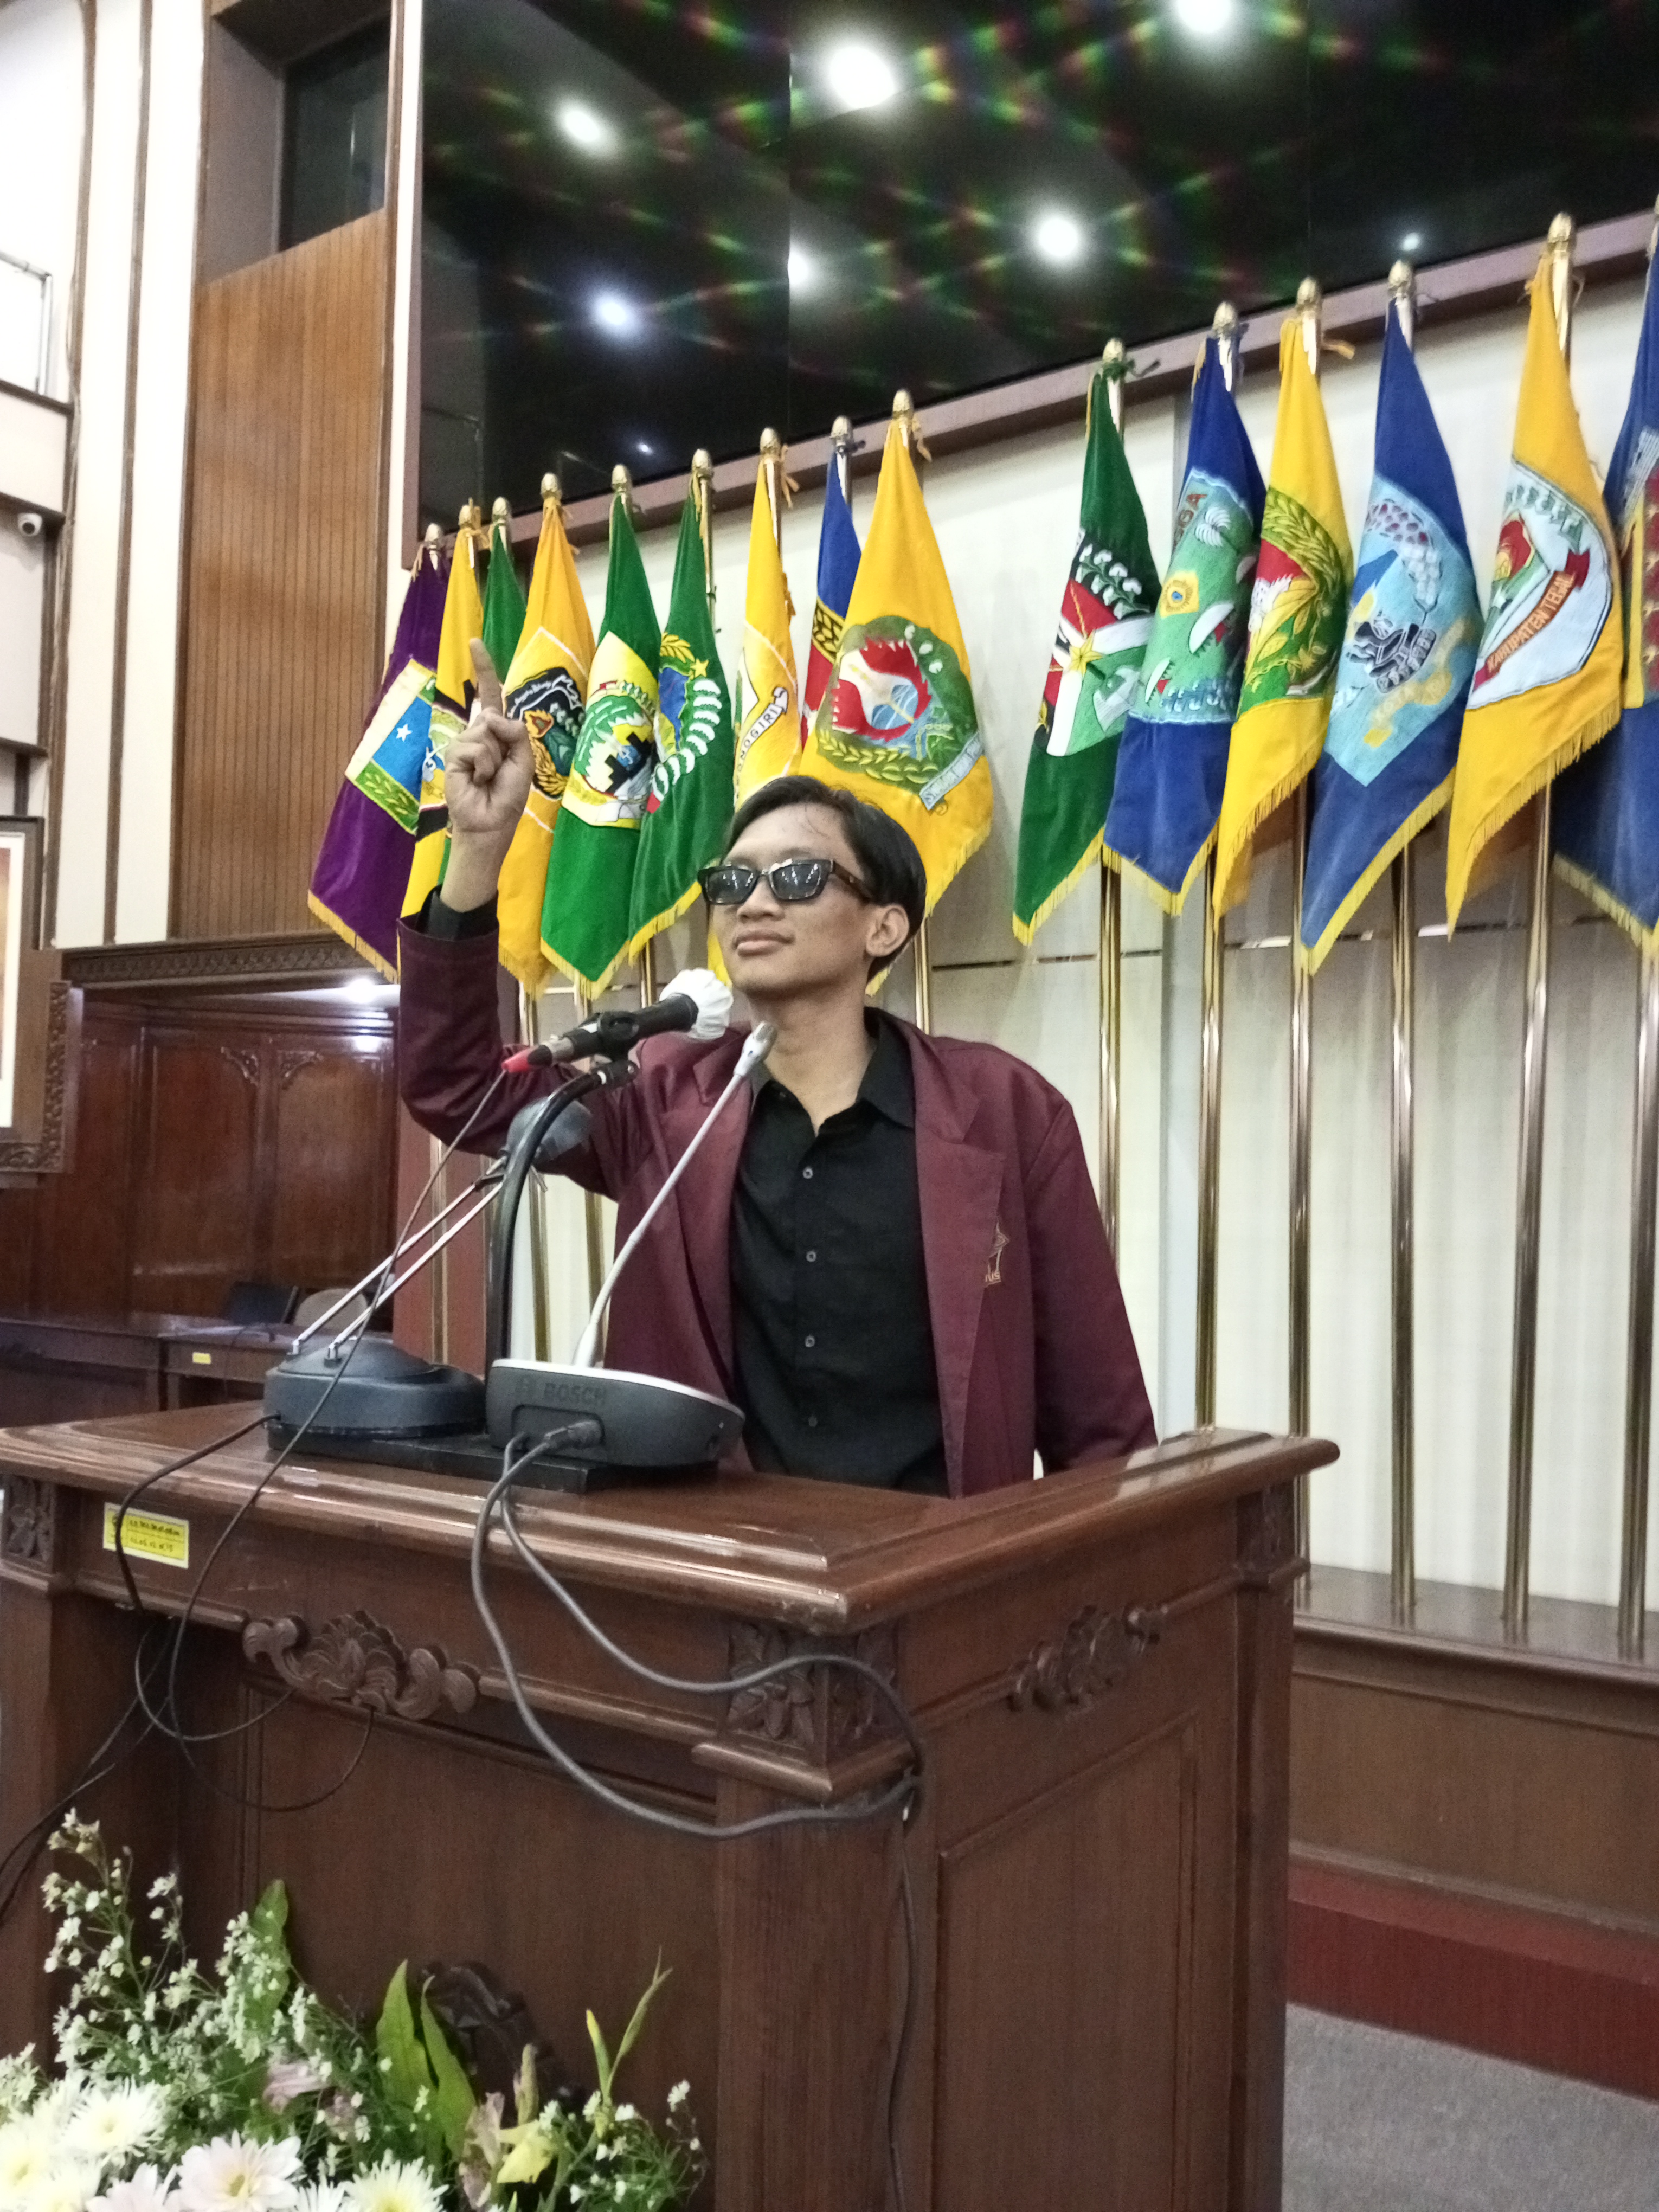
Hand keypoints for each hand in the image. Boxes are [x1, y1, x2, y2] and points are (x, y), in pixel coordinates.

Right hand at [440, 639, 533, 909]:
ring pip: (484, 732)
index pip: (489, 696)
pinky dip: (482, 765)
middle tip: (500, 770)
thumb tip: (491, 716)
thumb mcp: (523, 760)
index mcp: (495, 734)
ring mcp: (462, 745)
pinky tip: (477, 781)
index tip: (474, 642)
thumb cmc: (508, 796)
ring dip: (494, 758)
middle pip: (492, 715)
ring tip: (488, 778)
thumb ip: (515, 732)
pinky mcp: (452, 757)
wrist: (490, 824)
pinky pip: (474, 748)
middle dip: (503, 740)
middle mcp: (477, 735)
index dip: (483, 670)